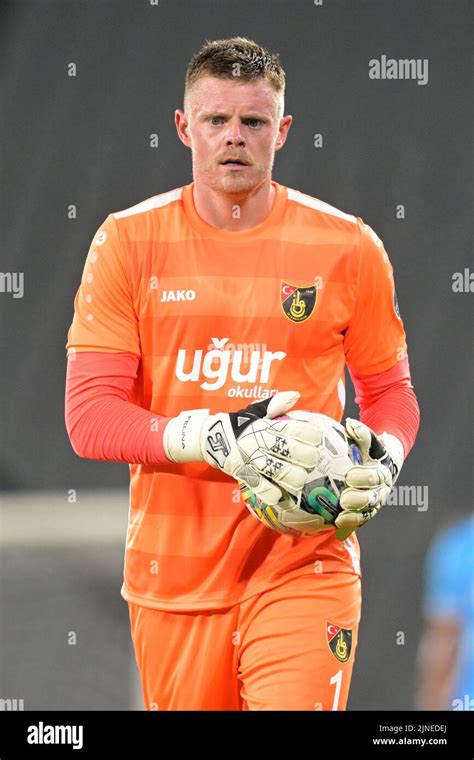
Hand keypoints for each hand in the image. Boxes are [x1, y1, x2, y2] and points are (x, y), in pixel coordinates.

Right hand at [163, 392, 321, 504]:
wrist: (210, 439)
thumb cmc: (238, 425)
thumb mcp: (255, 411)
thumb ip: (275, 404)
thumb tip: (295, 395)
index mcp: (263, 426)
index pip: (289, 428)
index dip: (306, 433)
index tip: (318, 437)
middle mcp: (257, 441)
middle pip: (285, 449)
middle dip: (303, 455)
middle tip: (313, 459)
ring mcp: (249, 459)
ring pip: (274, 469)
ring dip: (291, 476)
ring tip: (302, 480)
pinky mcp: (242, 474)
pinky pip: (258, 485)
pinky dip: (270, 493)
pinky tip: (281, 498)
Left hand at [335, 418, 402, 540]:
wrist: (383, 462)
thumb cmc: (371, 448)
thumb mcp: (368, 440)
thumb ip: (362, 433)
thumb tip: (350, 423)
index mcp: (384, 472)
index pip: (376, 477)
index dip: (364, 478)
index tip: (349, 476)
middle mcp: (383, 489)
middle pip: (374, 497)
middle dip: (359, 499)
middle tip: (344, 499)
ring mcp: (377, 501)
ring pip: (369, 511)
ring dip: (355, 515)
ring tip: (340, 517)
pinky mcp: (369, 511)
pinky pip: (361, 520)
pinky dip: (351, 525)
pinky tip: (338, 529)